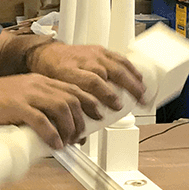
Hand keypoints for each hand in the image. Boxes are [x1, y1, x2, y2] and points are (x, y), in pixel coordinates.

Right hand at [0, 73, 100, 149]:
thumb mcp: (23, 97)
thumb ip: (40, 107)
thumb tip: (57, 127)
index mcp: (41, 81)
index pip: (73, 88)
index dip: (90, 101)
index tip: (98, 113)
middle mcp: (38, 85)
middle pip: (72, 99)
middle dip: (82, 119)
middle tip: (82, 134)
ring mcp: (28, 95)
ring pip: (61, 108)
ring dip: (69, 128)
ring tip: (69, 141)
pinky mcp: (17, 107)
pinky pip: (42, 121)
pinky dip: (52, 134)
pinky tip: (56, 144)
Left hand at [28, 43, 145, 111]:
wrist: (46, 54)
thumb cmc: (50, 75)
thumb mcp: (55, 94)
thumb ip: (70, 114)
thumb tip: (81, 139)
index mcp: (69, 72)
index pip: (92, 82)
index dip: (107, 95)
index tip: (116, 107)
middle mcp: (83, 61)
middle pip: (110, 72)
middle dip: (127, 87)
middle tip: (138, 101)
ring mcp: (93, 54)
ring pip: (117, 64)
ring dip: (133, 79)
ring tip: (142, 92)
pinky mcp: (100, 50)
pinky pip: (119, 58)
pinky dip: (131, 69)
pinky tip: (138, 78)